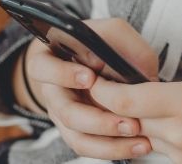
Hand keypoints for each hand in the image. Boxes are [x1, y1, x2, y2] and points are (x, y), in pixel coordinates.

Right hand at [21, 18, 159, 159]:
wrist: (98, 65)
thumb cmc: (102, 45)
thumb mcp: (112, 33)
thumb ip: (120, 42)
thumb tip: (127, 68)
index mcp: (49, 61)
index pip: (42, 68)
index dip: (63, 74)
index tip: (89, 77)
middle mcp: (52, 92)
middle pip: (64, 112)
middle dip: (96, 119)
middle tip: (126, 121)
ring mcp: (63, 116)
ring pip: (77, 137)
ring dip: (108, 141)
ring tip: (137, 134)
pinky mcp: (77, 133)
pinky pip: (89, 147)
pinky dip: (114, 148)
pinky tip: (138, 144)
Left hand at [90, 56, 181, 163]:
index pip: (128, 102)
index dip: (104, 91)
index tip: (95, 77)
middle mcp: (180, 132)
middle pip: (129, 119)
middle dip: (115, 104)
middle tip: (110, 82)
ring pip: (144, 133)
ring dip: (139, 119)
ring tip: (142, 99)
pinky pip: (162, 146)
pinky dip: (159, 131)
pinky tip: (173, 119)